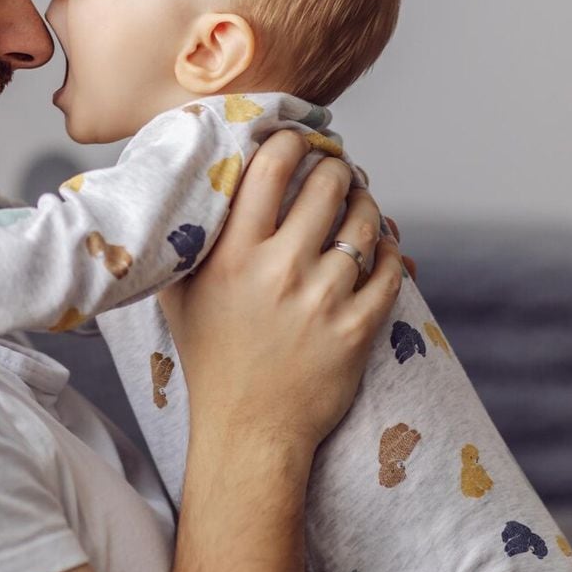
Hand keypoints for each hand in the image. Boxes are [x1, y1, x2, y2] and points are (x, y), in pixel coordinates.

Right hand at [159, 130, 402, 459]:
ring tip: (360, 202)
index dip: (291, 141)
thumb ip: (191, 240)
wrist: (248, 430)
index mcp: (232, 255)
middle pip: (326, 185)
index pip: (270, 169)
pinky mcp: (356, 329)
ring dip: (367, 204)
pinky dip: (390, 249)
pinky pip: (389, 269)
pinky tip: (381, 244)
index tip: (299, 140)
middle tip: (337, 168)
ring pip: (364, 223)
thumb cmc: (211, 356)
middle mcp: (278, 270)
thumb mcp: (181, 293)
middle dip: (337, 167)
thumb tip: (201, 185)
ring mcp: (321, 300)